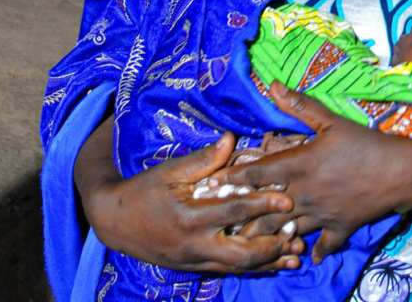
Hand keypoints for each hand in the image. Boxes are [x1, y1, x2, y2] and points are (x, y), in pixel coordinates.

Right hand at [75, 121, 303, 273]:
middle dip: (272, 245)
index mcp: (189, 216)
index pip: (233, 212)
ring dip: (268, 263)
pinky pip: (229, 272)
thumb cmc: (144, 190)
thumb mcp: (170, 170)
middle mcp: (195, 245)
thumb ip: (203, 159)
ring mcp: (195, 261)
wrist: (114, 222)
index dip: (262, 204)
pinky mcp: (195, 269)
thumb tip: (231, 139)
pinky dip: (253, 269)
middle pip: (241, 253)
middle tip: (297, 232)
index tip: (287, 197)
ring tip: (296, 254)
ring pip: (238, 268)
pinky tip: (274, 264)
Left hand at [213, 82, 411, 263]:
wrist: (400, 172)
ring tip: (246, 243)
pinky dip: (312, 251)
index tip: (211, 184)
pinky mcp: (340, 228)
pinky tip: (303, 256)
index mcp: (299, 165)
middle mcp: (304, 194)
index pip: (257, 174)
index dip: (232, 178)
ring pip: (286, 231)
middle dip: (241, 215)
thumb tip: (273, 85)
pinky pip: (322, 245)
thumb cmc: (364, 142)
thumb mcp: (331, 120)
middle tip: (219, 221)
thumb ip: (300, 105)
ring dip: (266, 237)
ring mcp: (321, 215)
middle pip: (264, 209)